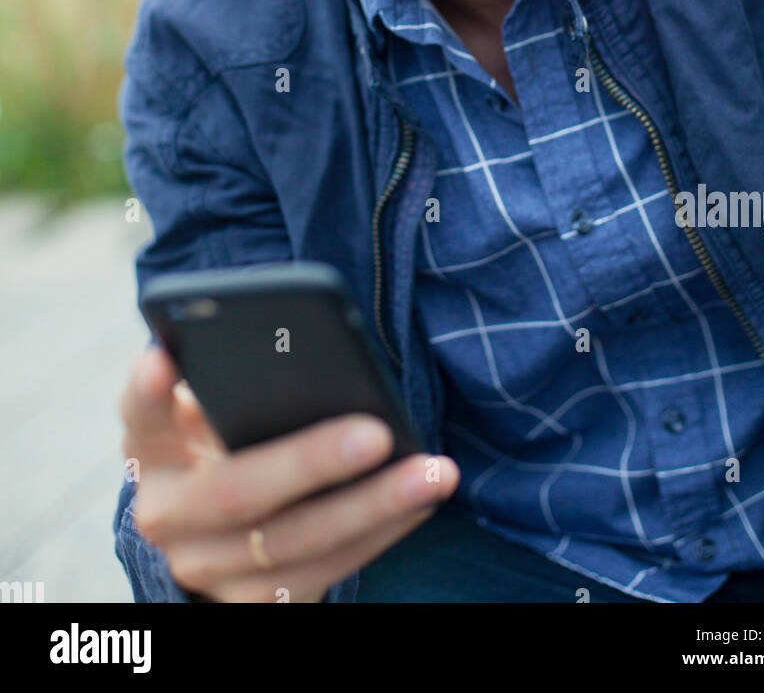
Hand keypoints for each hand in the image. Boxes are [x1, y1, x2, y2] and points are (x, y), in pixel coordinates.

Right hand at [119, 344, 459, 601]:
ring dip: (372, 507)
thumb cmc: (232, 437)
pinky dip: (379, 536)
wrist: (218, 531)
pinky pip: (322, 575)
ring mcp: (204, 567)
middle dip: (310, 462)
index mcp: (152, 445)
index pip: (140, 410)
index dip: (148, 389)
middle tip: (377, 433)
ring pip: (291, 544)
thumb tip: (307, 348)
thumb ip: (239, 380)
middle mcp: (165, 513)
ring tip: (434, 471)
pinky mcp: (249, 603)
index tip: (164, 358)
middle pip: (234, 492)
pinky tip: (422, 500)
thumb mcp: (218, 408)